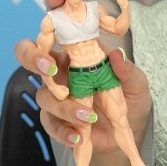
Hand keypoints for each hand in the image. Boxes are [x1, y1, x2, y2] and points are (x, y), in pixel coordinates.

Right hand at [15, 41, 152, 161]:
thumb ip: (127, 70)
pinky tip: (78, 137)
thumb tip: (116, 55)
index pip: (55, 33)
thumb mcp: (136, 83)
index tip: (53, 33)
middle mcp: (61, 71)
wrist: (130, 132)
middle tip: (49, 68)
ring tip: (87, 116)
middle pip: (30, 55)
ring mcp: (56, 96)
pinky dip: (63, 131)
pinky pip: (50, 123)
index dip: (47, 28)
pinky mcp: (57, 120)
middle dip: (33, 57)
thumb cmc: (130, 98)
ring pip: (43, 96)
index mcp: (77, 53)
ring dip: (63, 107)